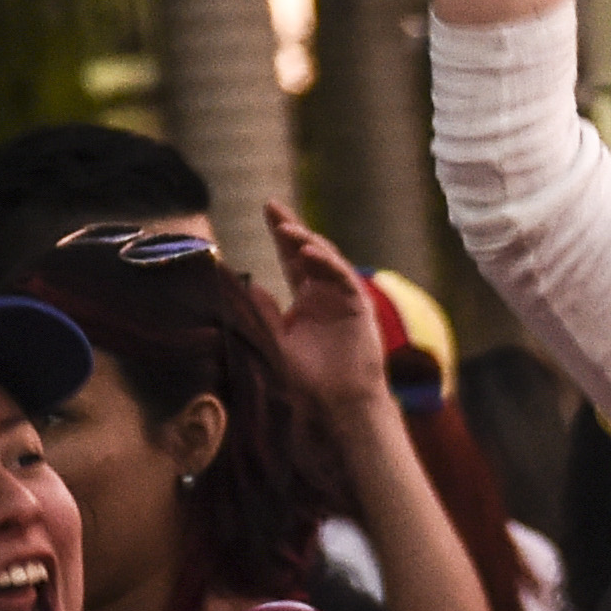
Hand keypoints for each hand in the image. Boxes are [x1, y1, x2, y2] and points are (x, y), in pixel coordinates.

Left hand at [257, 202, 394, 418]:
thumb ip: (264, 314)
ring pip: (328, 260)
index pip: (292, 260)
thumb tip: (250, 286)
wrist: (338, 403)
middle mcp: (327, 294)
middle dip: (292, 228)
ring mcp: (344, 298)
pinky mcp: (360, 307)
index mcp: (307, 300)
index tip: (267, 210)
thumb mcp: (275, 341)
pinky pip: (344, 277)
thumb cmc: (308, 379)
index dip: (281, 236)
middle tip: (273, 207)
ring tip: (287, 230)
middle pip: (309, 252)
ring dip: (308, 243)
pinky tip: (309, 254)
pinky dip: (327, 263)